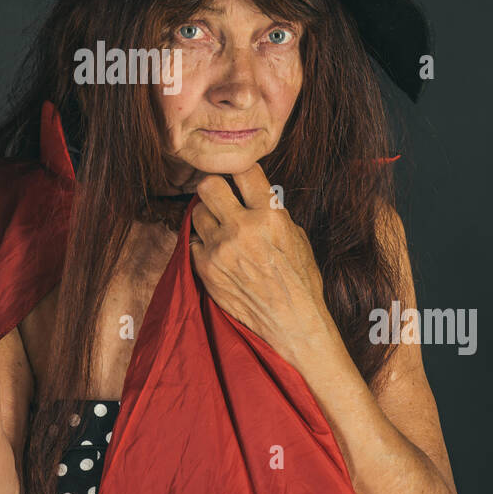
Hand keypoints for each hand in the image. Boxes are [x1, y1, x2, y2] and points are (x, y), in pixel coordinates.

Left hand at [189, 164, 343, 371]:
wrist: (291, 323)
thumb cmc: (299, 280)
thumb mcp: (295, 236)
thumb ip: (270, 212)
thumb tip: (250, 195)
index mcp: (270, 215)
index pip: (244, 171)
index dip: (241, 173)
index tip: (239, 180)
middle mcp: (242, 228)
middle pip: (208, 185)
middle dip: (214, 189)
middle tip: (220, 198)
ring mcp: (220, 249)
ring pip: (197, 212)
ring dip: (207, 217)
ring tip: (221, 229)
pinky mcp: (206, 268)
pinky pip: (193, 242)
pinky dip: (203, 245)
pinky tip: (218, 253)